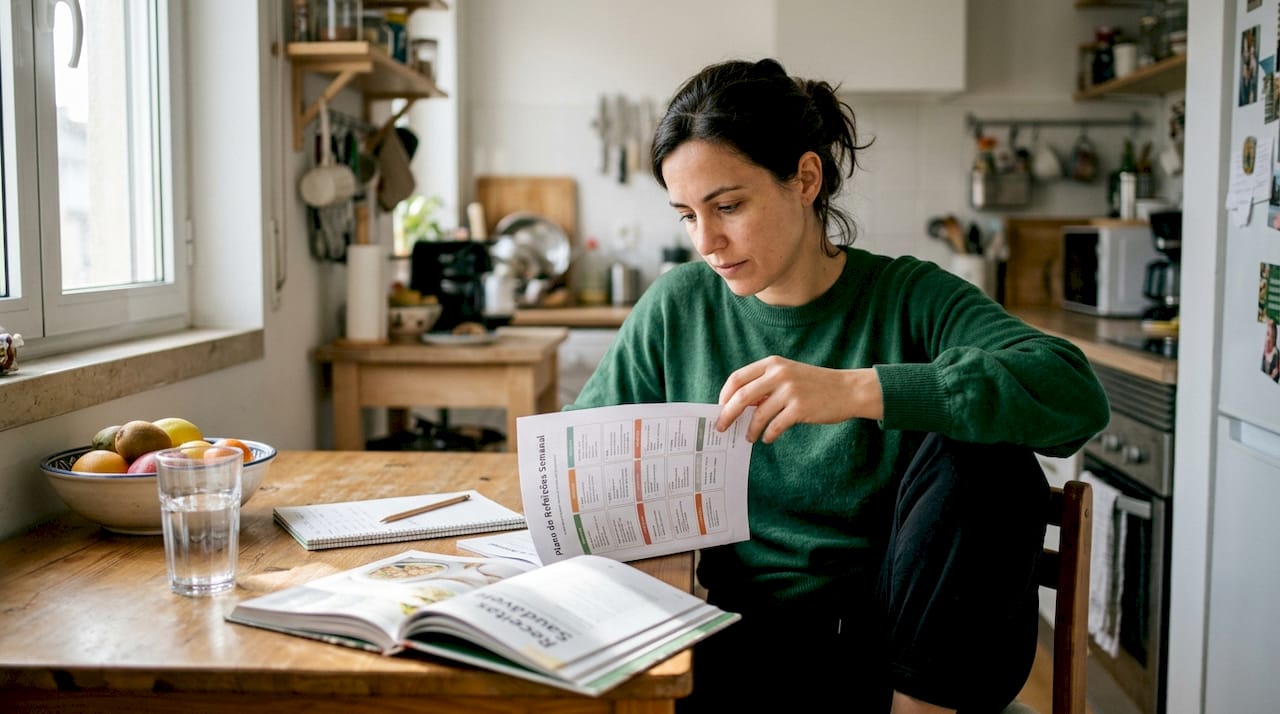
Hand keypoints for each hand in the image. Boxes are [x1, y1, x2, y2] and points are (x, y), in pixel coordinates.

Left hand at [715, 356, 882, 442]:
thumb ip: (765, 385)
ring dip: (749, 429)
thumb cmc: (814, 384)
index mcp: (772, 364)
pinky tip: (766, 438)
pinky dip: (767, 435)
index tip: (721, 408)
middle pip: (741, 396)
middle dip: (727, 414)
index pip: (737, 378)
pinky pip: (775, 426)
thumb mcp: (788, 375)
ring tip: (748, 437)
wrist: (847, 389)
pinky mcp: (800, 409)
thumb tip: (738, 405)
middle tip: (721, 428)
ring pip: (758, 415)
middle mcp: (779, 374)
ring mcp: (790, 391)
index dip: (724, 395)